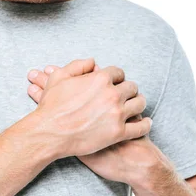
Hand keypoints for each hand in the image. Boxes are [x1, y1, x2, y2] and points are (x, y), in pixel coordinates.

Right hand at [28, 58, 151, 159]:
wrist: (49, 133)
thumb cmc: (51, 106)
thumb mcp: (58, 77)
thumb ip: (78, 65)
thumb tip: (93, 62)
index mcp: (100, 78)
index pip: (118, 73)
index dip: (117, 77)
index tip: (116, 83)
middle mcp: (112, 94)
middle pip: (132, 87)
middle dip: (129, 90)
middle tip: (127, 95)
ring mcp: (117, 114)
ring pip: (139, 104)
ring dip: (139, 103)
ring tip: (136, 106)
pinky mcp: (118, 133)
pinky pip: (141, 127)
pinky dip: (145, 124)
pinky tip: (145, 123)